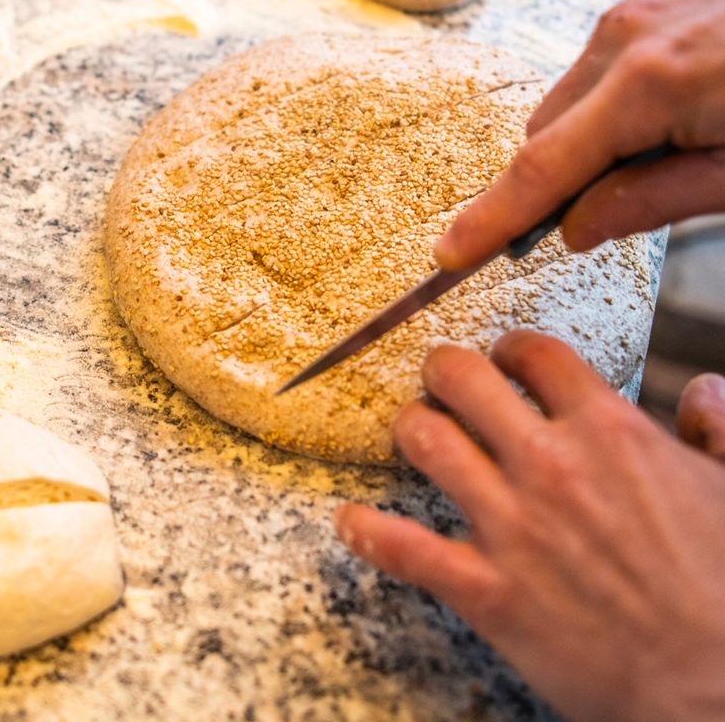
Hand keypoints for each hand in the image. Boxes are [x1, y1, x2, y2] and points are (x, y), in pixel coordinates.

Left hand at [336, 331, 724, 721]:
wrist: (719, 688)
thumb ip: (719, 432)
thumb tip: (704, 391)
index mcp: (610, 434)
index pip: (535, 355)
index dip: (512, 350)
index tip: (505, 360)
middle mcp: (550, 466)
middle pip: (462, 381)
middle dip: (444, 371)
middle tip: (443, 381)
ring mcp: (511, 527)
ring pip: (425, 442)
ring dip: (411, 429)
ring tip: (414, 431)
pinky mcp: (486, 590)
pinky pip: (403, 549)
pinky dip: (368, 531)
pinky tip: (351, 521)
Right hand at [435, 0, 724, 270]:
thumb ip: (651, 202)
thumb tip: (574, 229)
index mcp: (649, 82)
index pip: (541, 168)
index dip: (490, 219)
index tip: (447, 257)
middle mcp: (625, 34)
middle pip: (546, 132)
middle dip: (557, 181)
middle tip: (613, 212)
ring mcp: (637, 7)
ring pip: (569, 100)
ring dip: (589, 141)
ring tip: (673, 150)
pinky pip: (600, 67)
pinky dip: (613, 105)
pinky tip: (676, 114)